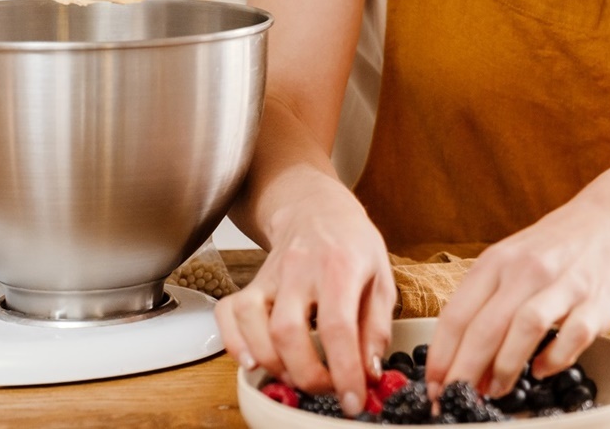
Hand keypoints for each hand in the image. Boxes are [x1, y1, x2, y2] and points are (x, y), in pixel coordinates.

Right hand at [215, 185, 395, 417]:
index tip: (353, 399)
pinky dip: (235, 344)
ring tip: (298, 377)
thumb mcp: (381, 279)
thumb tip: (369, 372)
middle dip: (307, 374)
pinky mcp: (250, 282)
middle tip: (328, 390)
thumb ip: (376, 328)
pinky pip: (228, 314)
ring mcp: (270, 275)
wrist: (317, 210)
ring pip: (255, 325)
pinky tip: (254, 362)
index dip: (344, 370)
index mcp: (340, 266)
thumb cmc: (352, 245)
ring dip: (274, 364)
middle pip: (289, 331)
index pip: (338, 326)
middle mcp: (300, 269)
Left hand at [423, 199, 609, 400]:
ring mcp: (565, 284)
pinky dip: (554, 359)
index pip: (457, 314)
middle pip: (487, 326)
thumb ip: (483, 305)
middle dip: (465, 370)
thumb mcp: (506, 262)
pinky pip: (573, 336)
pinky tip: (541, 370)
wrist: (605, 222)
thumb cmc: (549, 250)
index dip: (441, 356)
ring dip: (506, 366)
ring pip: (527, 327)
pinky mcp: (598, 302)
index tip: (432, 385)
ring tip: (494, 390)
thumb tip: (461, 361)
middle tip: (454, 397)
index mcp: (497, 261)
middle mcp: (528, 269)